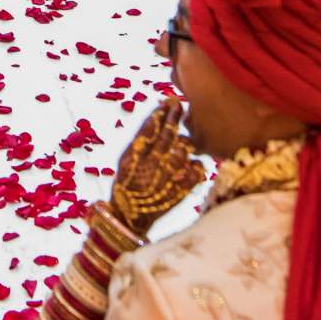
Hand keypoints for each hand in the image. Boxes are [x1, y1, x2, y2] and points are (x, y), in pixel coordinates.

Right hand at [108, 100, 206, 242]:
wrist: (129, 218)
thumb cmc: (126, 186)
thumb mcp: (125, 162)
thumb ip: (139, 142)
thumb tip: (157, 118)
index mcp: (133, 158)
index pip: (148, 130)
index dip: (159, 114)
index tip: (168, 101)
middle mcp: (148, 167)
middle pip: (166, 137)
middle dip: (173, 118)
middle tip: (180, 105)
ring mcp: (164, 180)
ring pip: (181, 154)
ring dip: (185, 142)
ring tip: (185, 137)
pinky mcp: (178, 193)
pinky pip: (193, 174)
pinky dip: (195, 165)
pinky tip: (194, 162)